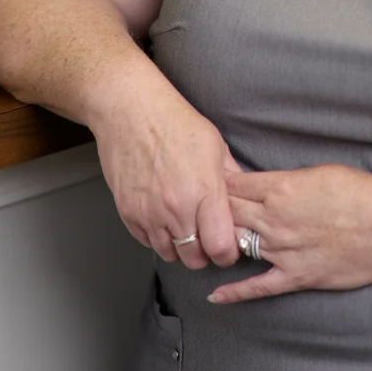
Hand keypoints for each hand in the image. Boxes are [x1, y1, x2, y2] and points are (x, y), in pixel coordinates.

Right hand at [93, 87, 241, 270]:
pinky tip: (165, 219)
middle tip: (207, 237)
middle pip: (195, 259)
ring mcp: (149, 214)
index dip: (228, 251)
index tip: (229, 245)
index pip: (221, 247)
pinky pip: (147, 242)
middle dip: (205, 253)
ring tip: (185, 225)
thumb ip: (232, 178)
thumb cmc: (174, 122)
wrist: (132, 111)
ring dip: (180, 247)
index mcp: (204, 191)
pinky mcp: (128, 213)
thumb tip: (243, 199)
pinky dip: (158, 237)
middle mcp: (176, 208)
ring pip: (170, 255)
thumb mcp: (216, 146)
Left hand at [207, 164, 371, 302]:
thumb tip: (267, 183)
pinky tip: (215, 295)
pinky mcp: (296, 276)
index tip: (206, 183)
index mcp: (280, 188)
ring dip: (219, 244)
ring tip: (201, 243)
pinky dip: (234, 292)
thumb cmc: (360, 193)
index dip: (218, 184)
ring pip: (238, 245)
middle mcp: (275, 219)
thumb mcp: (319, 172)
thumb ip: (287, 179)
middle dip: (210, 211)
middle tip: (195, 211)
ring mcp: (283, 250)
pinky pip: (258, 287)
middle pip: (229, 214)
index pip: (234, 185)